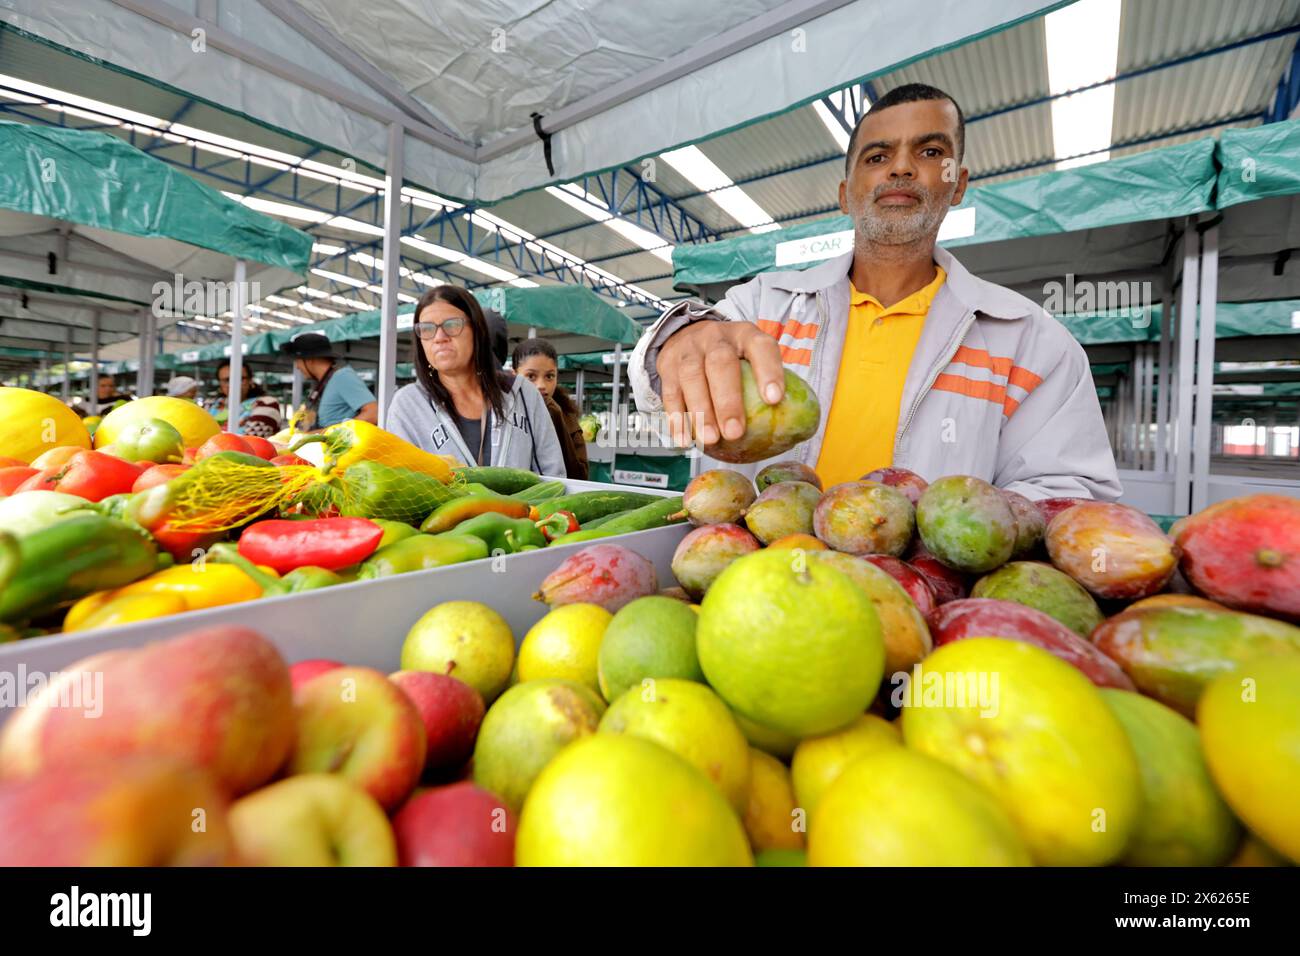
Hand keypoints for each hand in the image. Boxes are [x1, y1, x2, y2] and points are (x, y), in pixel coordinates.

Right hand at [656, 319, 784, 447]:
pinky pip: (670, 392)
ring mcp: (689, 350)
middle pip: (720, 362)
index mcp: (745, 335)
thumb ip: (767, 383)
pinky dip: (677, 418)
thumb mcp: (750, 355)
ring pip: (691, 376)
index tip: (774, 400)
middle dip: (727, 399)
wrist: (686, 334)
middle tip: (735, 432)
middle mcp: (716, 338)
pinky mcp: (667, 366)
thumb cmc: (729, 355)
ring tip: (711, 439)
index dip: (768, 371)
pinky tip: (685, 438)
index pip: (761, 347)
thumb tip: (795, 430)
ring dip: (701, 411)